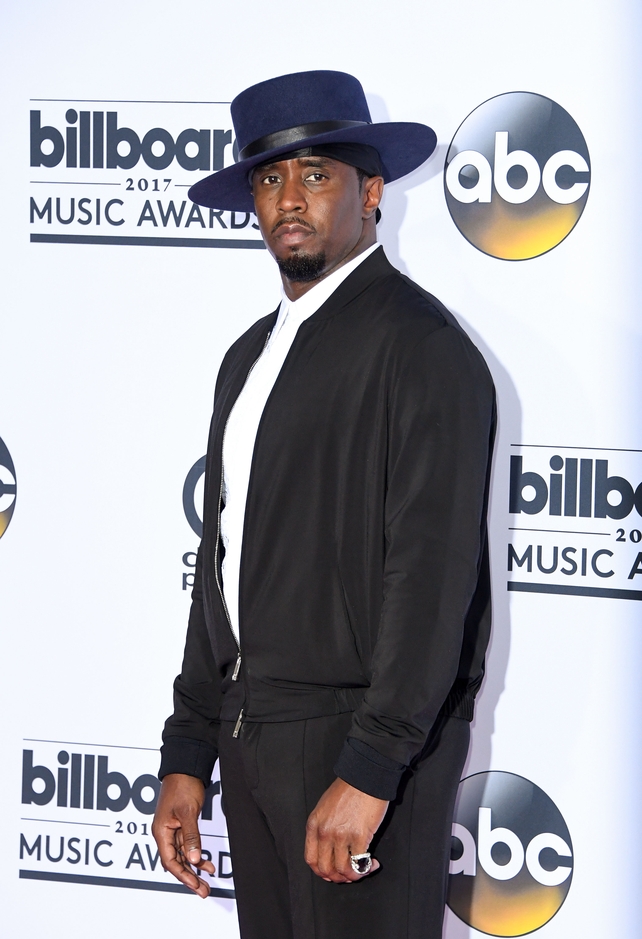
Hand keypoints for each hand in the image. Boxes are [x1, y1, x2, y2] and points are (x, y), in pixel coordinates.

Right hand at [152, 773, 214, 896]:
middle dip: (189, 877)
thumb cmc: (182, 785)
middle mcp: (164, 832)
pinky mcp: (181, 824)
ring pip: (183, 855)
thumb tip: (192, 860)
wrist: (185, 766)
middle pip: (175, 861)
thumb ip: (190, 836)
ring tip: (207, 881)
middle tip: (203, 891)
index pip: (170, 860)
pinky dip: (197, 854)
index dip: (182, 875)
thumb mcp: (187, 812)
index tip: (195, 885)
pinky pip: (187, 844)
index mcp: (161, 831)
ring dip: (194, 867)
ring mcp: (173, 828)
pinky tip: (207, 863)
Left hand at [304, 778, 387, 882]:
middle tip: (349, 874)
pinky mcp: (359, 836)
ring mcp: (341, 835)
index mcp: (313, 825)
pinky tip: (373, 863)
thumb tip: (330, 851)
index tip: (332, 873)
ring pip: (342, 870)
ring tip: (363, 869)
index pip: (311, 859)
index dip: (322, 872)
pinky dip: (367, 869)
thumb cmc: (347, 790)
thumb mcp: (324, 807)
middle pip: (325, 869)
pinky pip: (359, 863)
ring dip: (354, 876)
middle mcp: (324, 832)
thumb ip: (323, 828)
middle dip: (338, 877)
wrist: (364, 776)